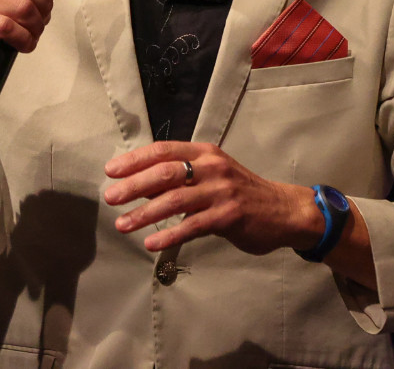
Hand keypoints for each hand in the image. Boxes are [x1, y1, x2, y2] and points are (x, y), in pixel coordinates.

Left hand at [103, 141, 322, 255]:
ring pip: (175, 200)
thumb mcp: (212, 174)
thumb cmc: (240, 191)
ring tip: (123, 225)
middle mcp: (212, 167)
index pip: (163, 150)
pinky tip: (151, 243)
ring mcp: (221, 191)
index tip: (111, 171)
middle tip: (110, 198)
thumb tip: (141, 183)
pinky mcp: (229, 216)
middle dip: (133, 185)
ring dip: (144, 213)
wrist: (283, 210)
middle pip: (165, 173)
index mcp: (204, 152)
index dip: (135, 160)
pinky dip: (169, 235)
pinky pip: (192, 226)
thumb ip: (181, 176)